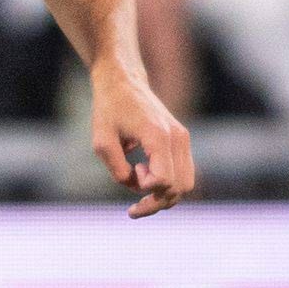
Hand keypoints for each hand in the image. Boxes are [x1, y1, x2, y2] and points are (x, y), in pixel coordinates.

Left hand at [90, 65, 193, 218]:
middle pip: (179, 187)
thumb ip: (118, 170)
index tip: (133, 170)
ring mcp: (183, 139)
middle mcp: (177, 138)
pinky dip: (169, 186)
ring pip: (186, 184)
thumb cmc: (109, 109)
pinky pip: (184, 174)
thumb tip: (136, 188)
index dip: (146, 189)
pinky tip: (147, 180)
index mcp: (158, 136)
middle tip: (133, 205)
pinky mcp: (182, 141)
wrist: (123, 82)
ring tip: (141, 194)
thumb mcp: (102, 142)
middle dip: (156, 203)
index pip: (164, 180)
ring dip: (165, 197)